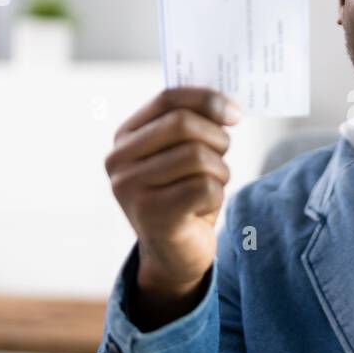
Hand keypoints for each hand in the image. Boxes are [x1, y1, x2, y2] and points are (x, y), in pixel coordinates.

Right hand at [105, 87, 240, 314]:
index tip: (234, 112)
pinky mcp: (152, 214)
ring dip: (219, 172)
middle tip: (222, 156)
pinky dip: (216, 196)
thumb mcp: (185, 154)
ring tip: (209, 187)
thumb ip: (194, 124)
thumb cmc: (184, 196)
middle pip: (184, 124)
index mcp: (125, 137)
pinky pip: (205, 187)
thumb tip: (227, 106)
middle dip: (216, 138)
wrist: (174, 255)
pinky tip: (202, 208)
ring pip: (198, 156)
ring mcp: (131, 188)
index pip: (167, 98)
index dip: (206, 98)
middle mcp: (119, 160)